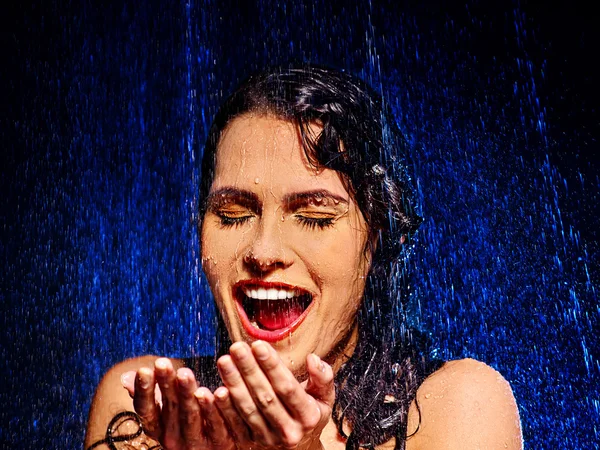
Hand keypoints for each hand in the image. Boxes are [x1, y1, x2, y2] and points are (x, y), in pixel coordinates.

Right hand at [122, 358, 235, 449]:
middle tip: (162, 363)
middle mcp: (173, 438)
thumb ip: (150, 394)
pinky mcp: (220, 442)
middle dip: (166, 383)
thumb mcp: (166, 411)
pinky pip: (217, 425)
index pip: (146, 410)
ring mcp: (196, 442)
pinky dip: (216, 408)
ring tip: (184, 374)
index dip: (144, 391)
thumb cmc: (187, 423)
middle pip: (169, 407)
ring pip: (190, 416)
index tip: (143, 370)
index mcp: (158, 427)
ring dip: (187, 394)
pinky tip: (219, 391)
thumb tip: (127, 377)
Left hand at [214, 341, 334, 449]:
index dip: (272, 366)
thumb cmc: (311, 410)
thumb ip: (322, 377)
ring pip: (248, 409)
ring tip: (224, 361)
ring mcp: (269, 440)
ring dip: (234, 384)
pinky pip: (235, 425)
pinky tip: (216, 390)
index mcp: (308, 416)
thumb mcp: (324, 395)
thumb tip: (313, 359)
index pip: (287, 388)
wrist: (300, 444)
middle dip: (249, 370)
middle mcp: (289, 431)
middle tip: (237, 348)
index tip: (258, 345)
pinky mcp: (252, 444)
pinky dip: (224, 408)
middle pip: (265, 397)